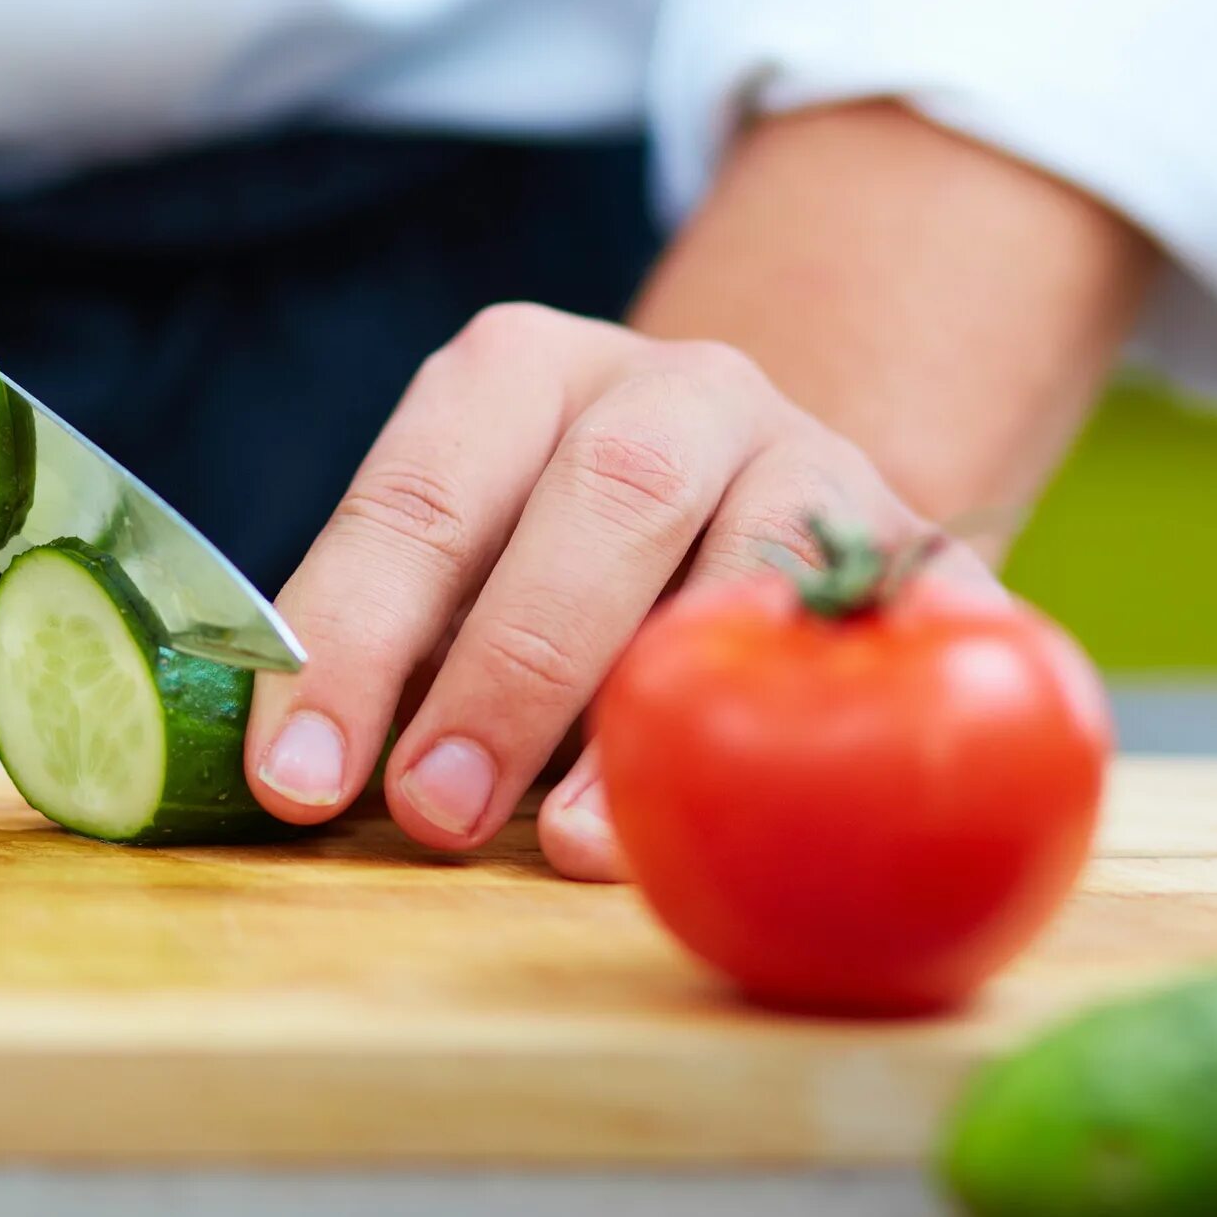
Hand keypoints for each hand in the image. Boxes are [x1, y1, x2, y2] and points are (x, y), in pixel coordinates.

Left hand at [242, 305, 943, 880]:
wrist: (754, 499)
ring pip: (756, 551)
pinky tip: (818, 790)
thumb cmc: (558, 567)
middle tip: (436, 812)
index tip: (296, 778)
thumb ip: (392, 653)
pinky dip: (872, 691)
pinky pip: (912, 616)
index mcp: (522, 372)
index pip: (420, 496)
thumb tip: (295, 779)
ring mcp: (812, 454)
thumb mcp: (463, 574)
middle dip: (508, 667)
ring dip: (664, 705)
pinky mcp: (921, 544)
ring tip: (574, 843)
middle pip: (604, 495)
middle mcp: (674, 388)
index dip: (350, 638)